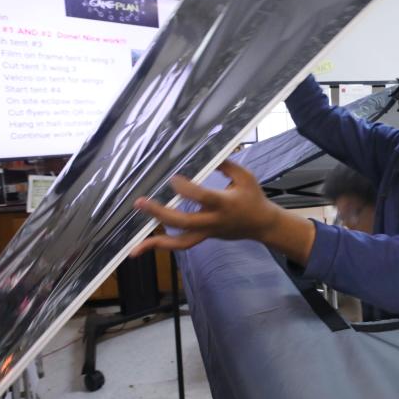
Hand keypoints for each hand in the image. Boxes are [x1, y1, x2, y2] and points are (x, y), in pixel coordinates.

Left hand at [130, 160, 279, 255]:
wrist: (263, 225)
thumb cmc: (253, 197)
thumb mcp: (245, 176)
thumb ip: (225, 164)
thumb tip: (204, 152)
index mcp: (225, 203)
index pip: (202, 197)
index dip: (185, 188)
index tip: (173, 178)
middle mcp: (214, 220)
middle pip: (184, 222)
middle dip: (160, 213)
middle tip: (140, 202)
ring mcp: (208, 232)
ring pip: (182, 242)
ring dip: (158, 242)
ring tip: (136, 246)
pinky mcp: (204, 237)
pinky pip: (183, 244)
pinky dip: (163, 245)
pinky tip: (143, 246)